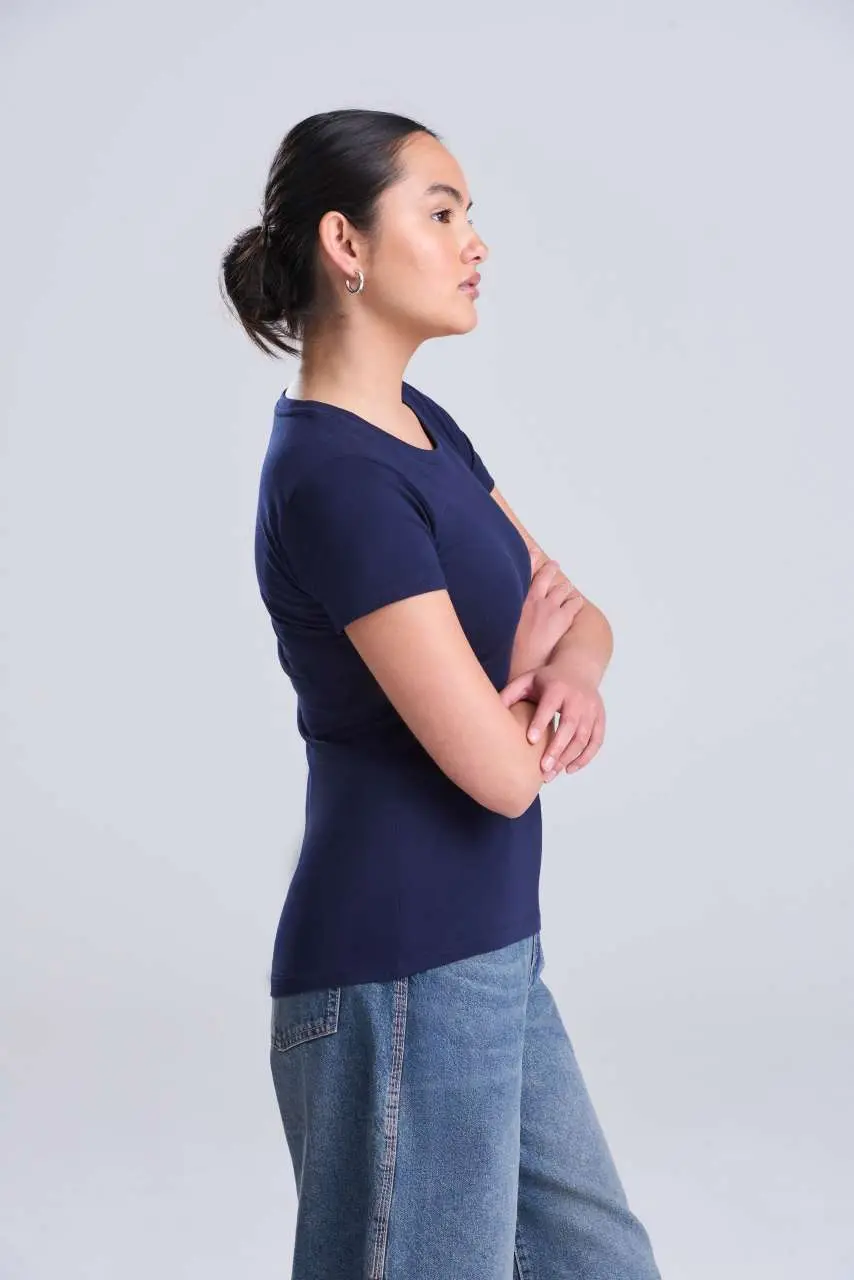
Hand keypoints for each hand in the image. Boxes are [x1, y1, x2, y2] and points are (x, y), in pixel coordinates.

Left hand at [499, 661, 604, 779]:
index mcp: (557, 688)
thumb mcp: (527, 680)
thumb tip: (489, 711)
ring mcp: (591, 709)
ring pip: (584, 737)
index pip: (549, 706)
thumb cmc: (547, 679)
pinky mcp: (600, 719)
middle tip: (542, 769)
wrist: (578, 668)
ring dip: (568, 758)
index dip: (541, 723)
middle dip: (557, 748)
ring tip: (551, 774)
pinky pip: (596, 742)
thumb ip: (510, 693)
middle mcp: (577, 699)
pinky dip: (585, 758)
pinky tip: (569, 769)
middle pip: (570, 726)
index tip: (530, 741)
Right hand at [508, 553, 584, 680]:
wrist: (522, 665)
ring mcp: (550, 608)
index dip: (531, 559)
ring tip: (566, 590)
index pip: (525, 573)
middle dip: (551, 569)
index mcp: (518, 601)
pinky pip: (575, 603)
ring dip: (565, 589)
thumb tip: (503, 612)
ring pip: (563, 588)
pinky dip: (575, 602)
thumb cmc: (510, 651)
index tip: (534, 551)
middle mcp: (534, 601)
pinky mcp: (563, 618)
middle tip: (554, 566)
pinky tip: (575, 605)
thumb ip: (505, 615)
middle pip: (546, 575)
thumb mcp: (501, 628)